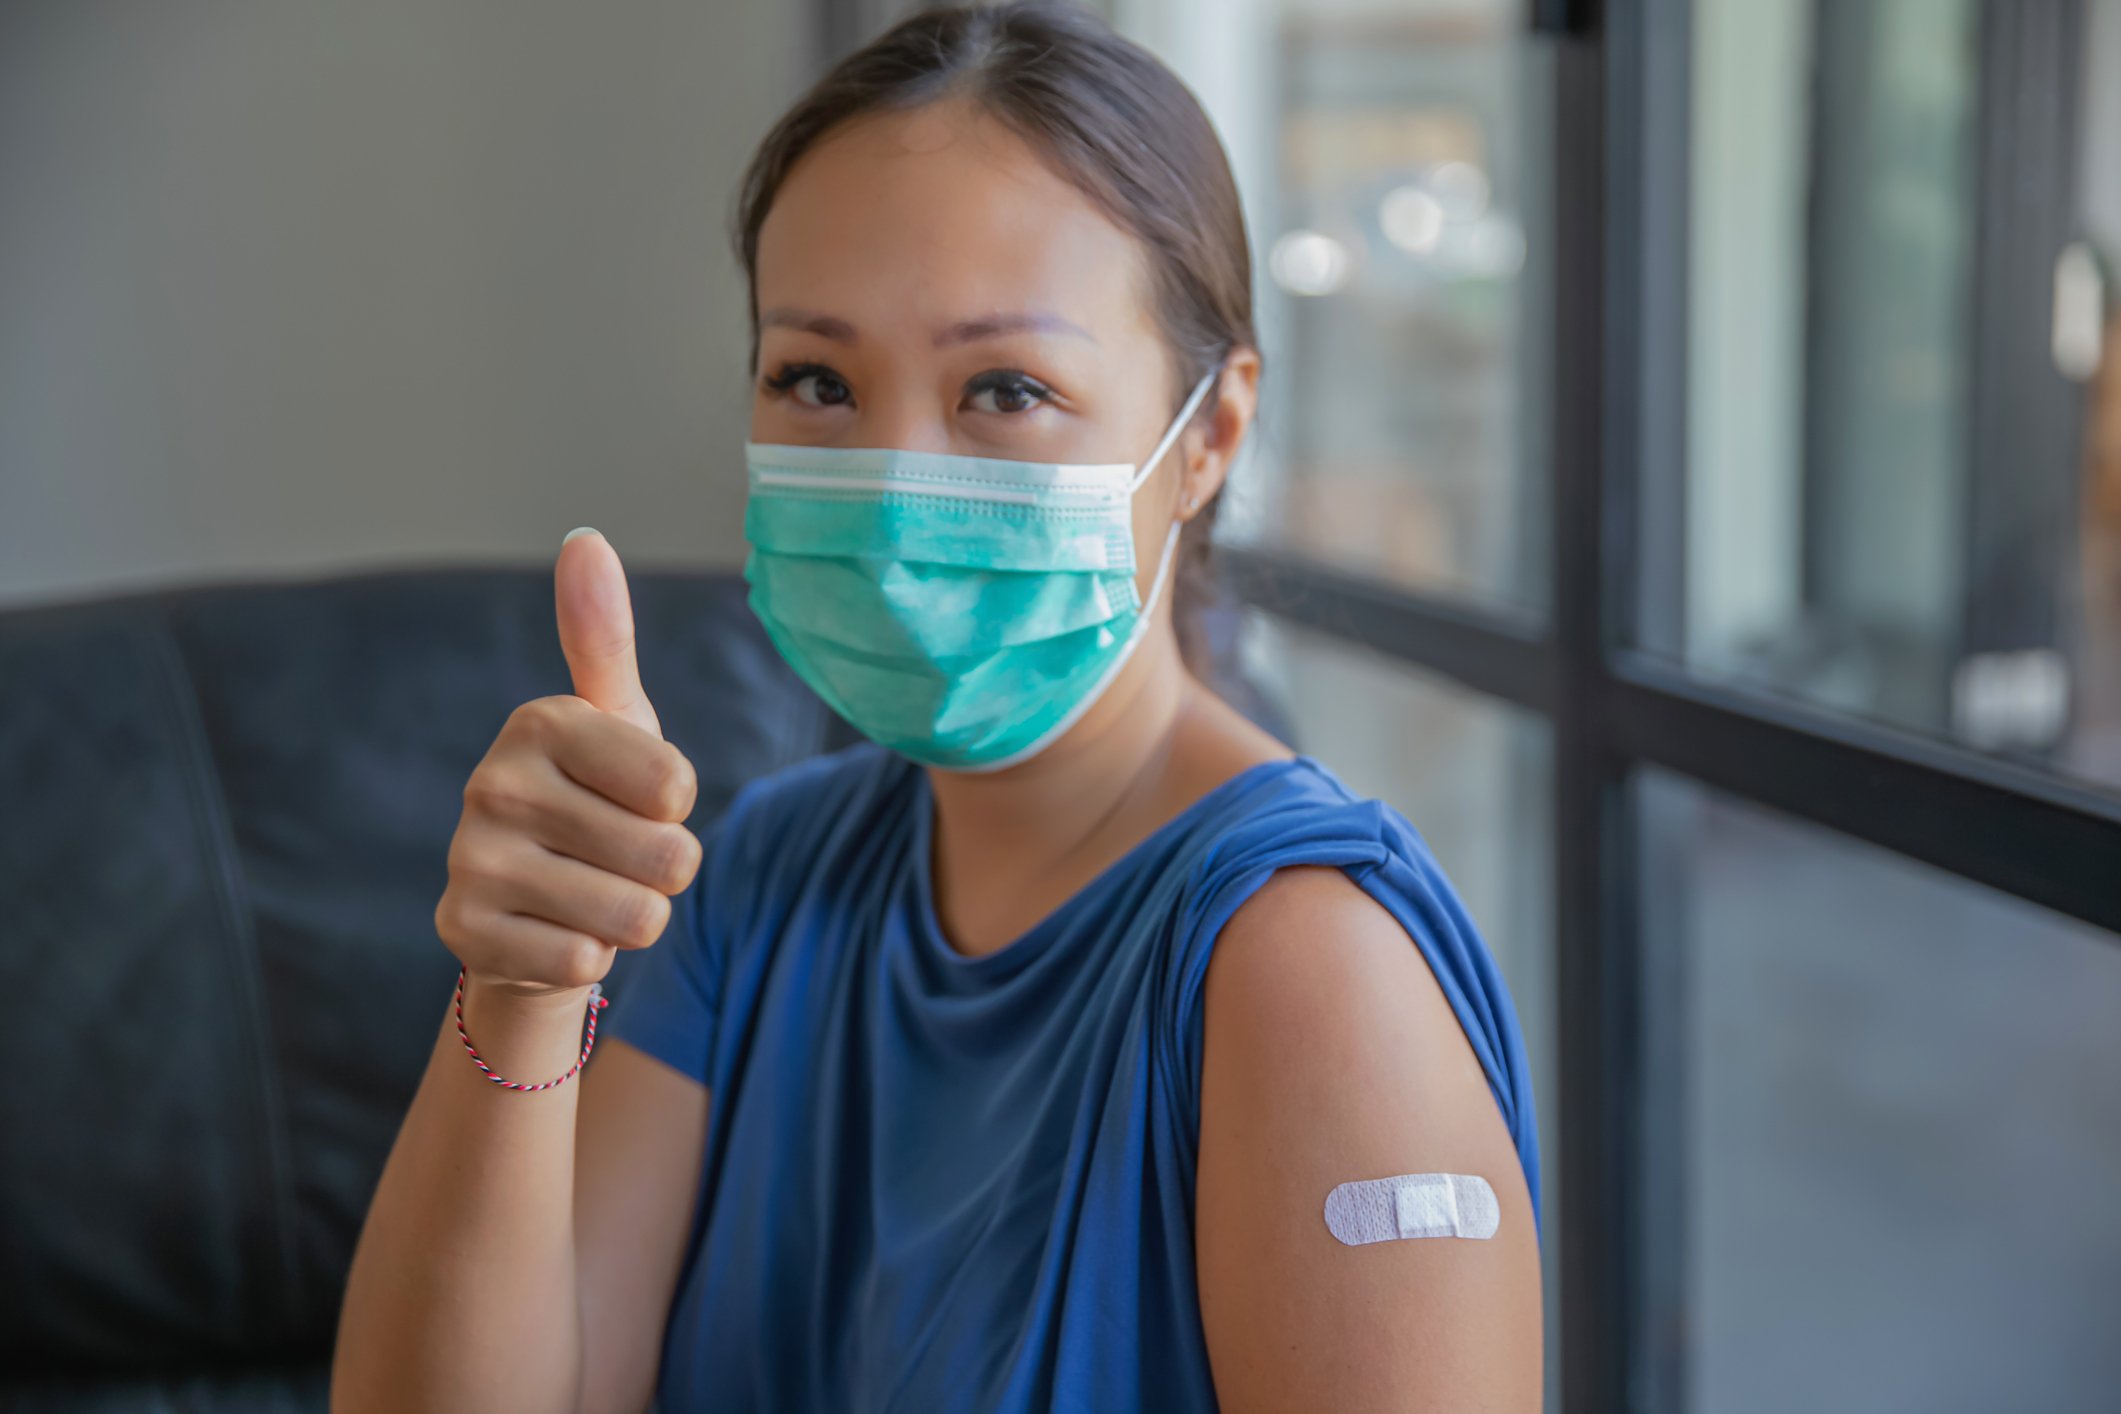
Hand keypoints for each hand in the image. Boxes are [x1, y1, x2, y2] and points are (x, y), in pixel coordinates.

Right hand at [434, 528, 703, 998]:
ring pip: (634, 916)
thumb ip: (607, 638)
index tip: (638, 798)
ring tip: (594, 893)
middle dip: (665, 871)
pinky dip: (590, 957)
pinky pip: (586, 962)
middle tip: (619, 858)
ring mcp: (471, 861)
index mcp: (541, 722)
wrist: (532, 910)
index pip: (676, 785)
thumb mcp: (615, 720)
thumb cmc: (596, 801)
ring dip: (634, 917)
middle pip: (667, 855)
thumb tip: (584, 537)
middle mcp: (494, 784)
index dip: (678, 806)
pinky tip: (556, 931)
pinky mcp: (462, 933)